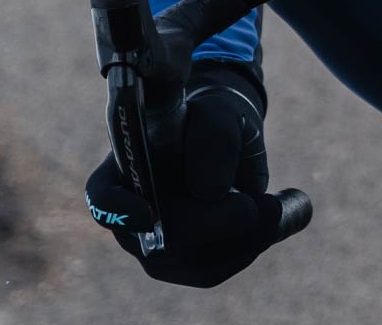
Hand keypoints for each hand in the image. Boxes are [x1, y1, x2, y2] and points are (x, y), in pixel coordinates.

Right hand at [85, 59, 310, 287]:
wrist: (228, 137)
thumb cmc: (214, 118)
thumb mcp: (217, 113)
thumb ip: (214, 138)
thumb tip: (210, 191)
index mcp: (123, 171)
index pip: (105, 200)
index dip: (118, 212)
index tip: (144, 213)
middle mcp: (131, 216)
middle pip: (163, 238)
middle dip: (218, 223)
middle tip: (260, 204)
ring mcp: (154, 244)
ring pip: (192, 262)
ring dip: (245, 238)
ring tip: (277, 205)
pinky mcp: (184, 263)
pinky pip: (212, 270)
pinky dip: (249, 247)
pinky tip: (273, 219)